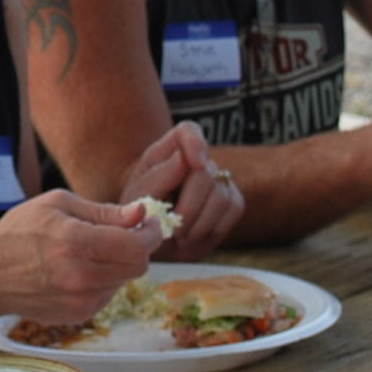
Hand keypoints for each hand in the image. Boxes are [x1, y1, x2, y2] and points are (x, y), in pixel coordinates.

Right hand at [0, 190, 159, 324]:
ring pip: (124, 280)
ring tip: (92, 250)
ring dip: (120, 263)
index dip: (150, 233)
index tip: (150, 223)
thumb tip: (140, 213)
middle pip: (138, 267)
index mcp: (76, 243)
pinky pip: (108, 293)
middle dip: (139, 247)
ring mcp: (81, 300)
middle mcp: (81, 277)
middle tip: (130, 233)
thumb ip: (104, 211)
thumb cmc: (20, 231)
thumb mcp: (58, 204)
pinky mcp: (79, 314)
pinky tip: (80, 269)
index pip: (136, 246)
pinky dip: (105, 279)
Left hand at [121, 120, 243, 259]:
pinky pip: (234, 208)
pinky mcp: (231, 198)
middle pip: (206, 174)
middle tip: (174, 231)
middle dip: (190, 208)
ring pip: (222, 194)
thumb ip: (159, 177)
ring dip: (200, 223)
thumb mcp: (138, 198)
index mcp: (167, 152)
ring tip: (180, 237)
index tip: (197, 163)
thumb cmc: (140, 214)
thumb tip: (184, 159)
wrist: (153, 239)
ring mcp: (217, 178)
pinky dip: (214, 228)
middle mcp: (195, 160)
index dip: (196, 143)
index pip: (188, 132)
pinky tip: (195, 236)